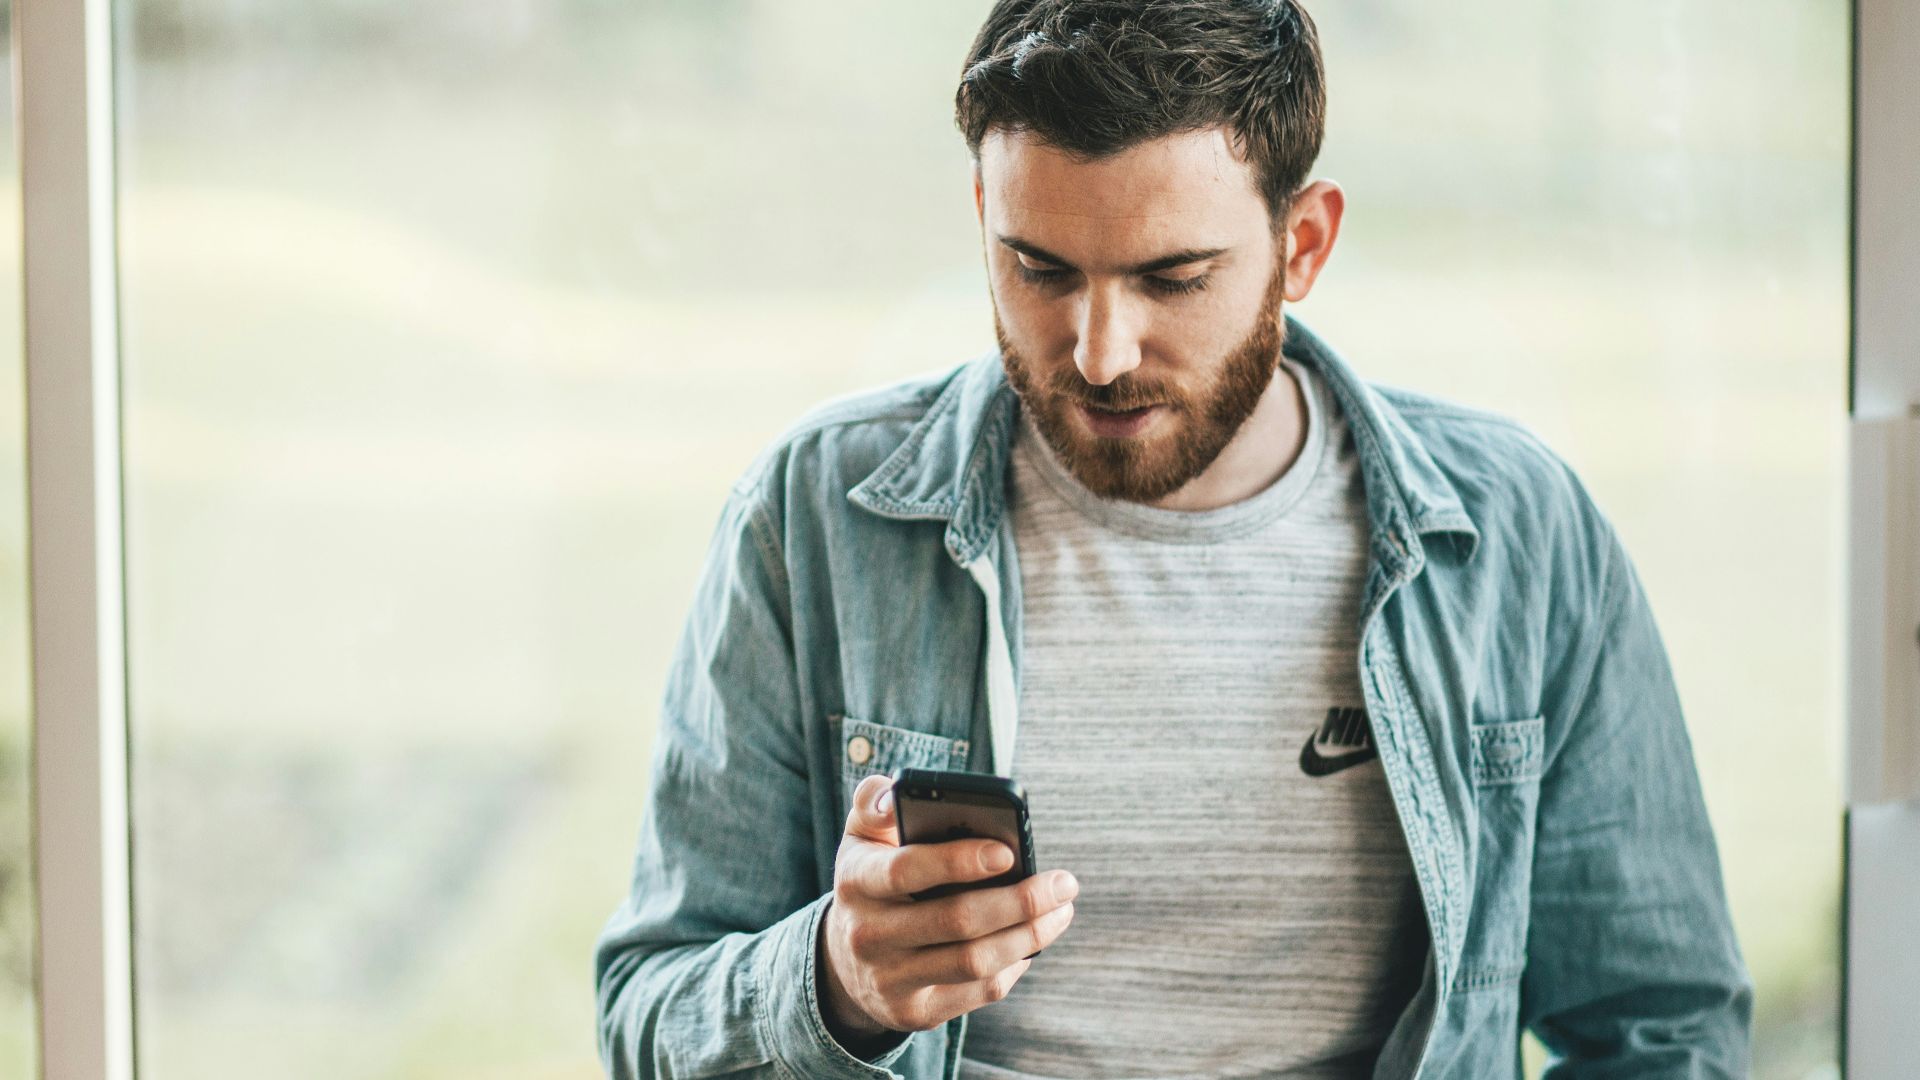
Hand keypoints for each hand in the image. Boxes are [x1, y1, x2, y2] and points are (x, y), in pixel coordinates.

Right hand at [818, 773, 1077, 1042]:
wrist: (845, 960)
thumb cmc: (873, 880)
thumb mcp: (862, 837)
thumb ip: (876, 802)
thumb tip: (897, 795)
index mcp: (857, 880)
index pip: (906, 869)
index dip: (958, 861)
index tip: (1008, 851)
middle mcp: (868, 935)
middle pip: (955, 921)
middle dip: (1020, 901)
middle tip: (1064, 883)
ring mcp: (890, 979)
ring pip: (974, 961)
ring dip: (1029, 935)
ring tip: (1061, 910)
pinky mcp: (914, 1012)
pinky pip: (977, 992)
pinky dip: (1014, 966)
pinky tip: (1032, 942)